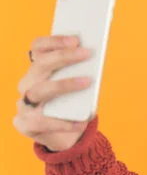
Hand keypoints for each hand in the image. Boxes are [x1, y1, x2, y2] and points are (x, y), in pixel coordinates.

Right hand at [13, 35, 93, 151]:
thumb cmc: (71, 105)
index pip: (37, 49)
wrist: (61, 136)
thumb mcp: (75, 87)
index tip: (76, 39)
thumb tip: (94, 59)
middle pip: (40, 65)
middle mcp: (27, 84)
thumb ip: (79, 73)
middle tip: (87, 53)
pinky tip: (81, 122)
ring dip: (65, 84)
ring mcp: (23, 104)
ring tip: (88, 82)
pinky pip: (43, 121)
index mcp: (37, 70)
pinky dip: (64, 122)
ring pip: (40, 90)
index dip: (54, 41)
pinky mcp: (25, 123)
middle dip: (64, 56)